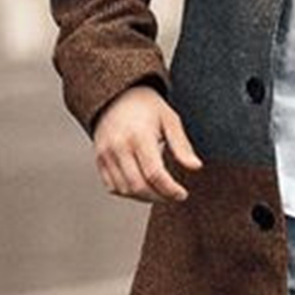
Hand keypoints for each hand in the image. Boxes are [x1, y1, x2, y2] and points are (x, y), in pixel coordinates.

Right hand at [93, 85, 202, 202]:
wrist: (117, 96)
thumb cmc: (147, 107)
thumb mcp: (170, 120)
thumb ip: (182, 146)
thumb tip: (195, 167)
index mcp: (139, 136)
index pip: (155, 173)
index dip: (170, 190)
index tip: (182, 195)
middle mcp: (119, 146)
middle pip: (138, 186)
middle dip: (159, 197)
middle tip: (172, 196)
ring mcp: (106, 154)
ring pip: (124, 190)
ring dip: (144, 197)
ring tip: (159, 191)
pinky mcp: (99, 159)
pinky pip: (112, 187)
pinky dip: (128, 193)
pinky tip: (142, 186)